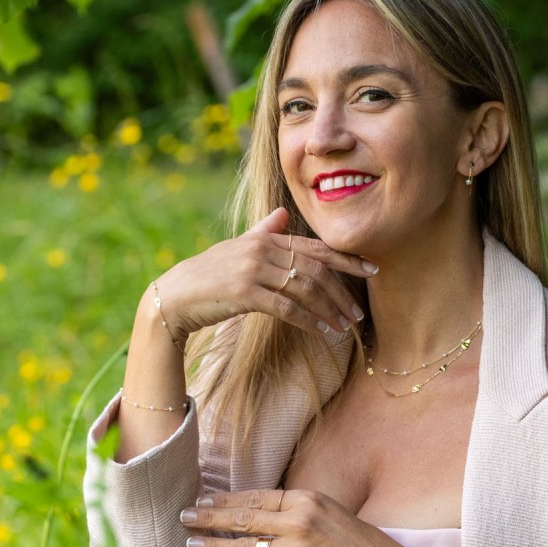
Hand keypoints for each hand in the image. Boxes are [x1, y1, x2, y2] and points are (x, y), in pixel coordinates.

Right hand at [154, 207, 376, 342]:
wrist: (175, 296)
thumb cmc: (209, 274)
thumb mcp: (237, 248)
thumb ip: (263, 231)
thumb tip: (282, 214)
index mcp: (266, 238)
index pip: (316, 246)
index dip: (347, 259)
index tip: (372, 269)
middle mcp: (263, 249)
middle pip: (316, 269)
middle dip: (342, 291)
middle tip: (358, 312)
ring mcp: (253, 270)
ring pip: (305, 289)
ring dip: (329, 310)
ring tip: (345, 326)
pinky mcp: (245, 293)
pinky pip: (287, 308)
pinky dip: (308, 321)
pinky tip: (322, 332)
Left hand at [179, 488, 410, 546]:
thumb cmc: (357, 542)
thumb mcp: (328, 510)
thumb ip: (295, 509)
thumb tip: (257, 511)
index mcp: (305, 500)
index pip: (255, 497)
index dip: (225, 500)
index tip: (203, 500)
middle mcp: (297, 523)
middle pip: (243, 518)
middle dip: (209, 518)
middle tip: (185, 516)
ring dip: (213, 545)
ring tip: (192, 544)